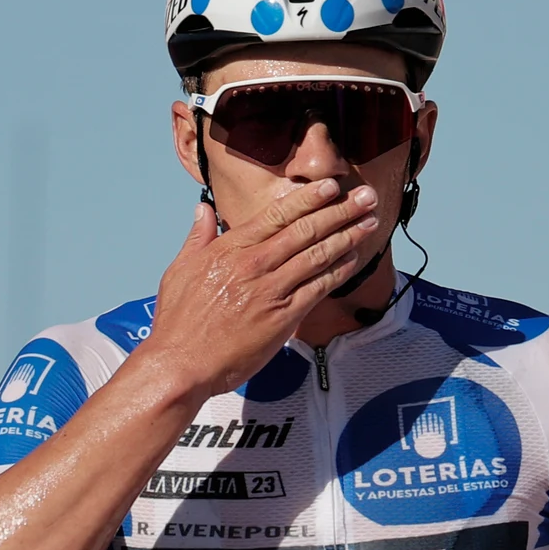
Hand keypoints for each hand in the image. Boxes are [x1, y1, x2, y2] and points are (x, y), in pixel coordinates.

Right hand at [147, 178, 378, 395]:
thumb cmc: (179, 321)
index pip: (277, 214)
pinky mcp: (283, 317)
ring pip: (318, 255)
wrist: (182, 363)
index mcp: (231, 248)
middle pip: (306, 229)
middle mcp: (255, 264)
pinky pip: (318, 287)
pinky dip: (339, 271)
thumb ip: (198, 237)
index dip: (309, 198)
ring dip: (348, 236)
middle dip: (341, 210)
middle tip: (366, 197)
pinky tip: (354, 259)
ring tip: (369, 222)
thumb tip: (203, 211)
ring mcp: (271, 290)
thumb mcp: (181, 269)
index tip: (331, 186)